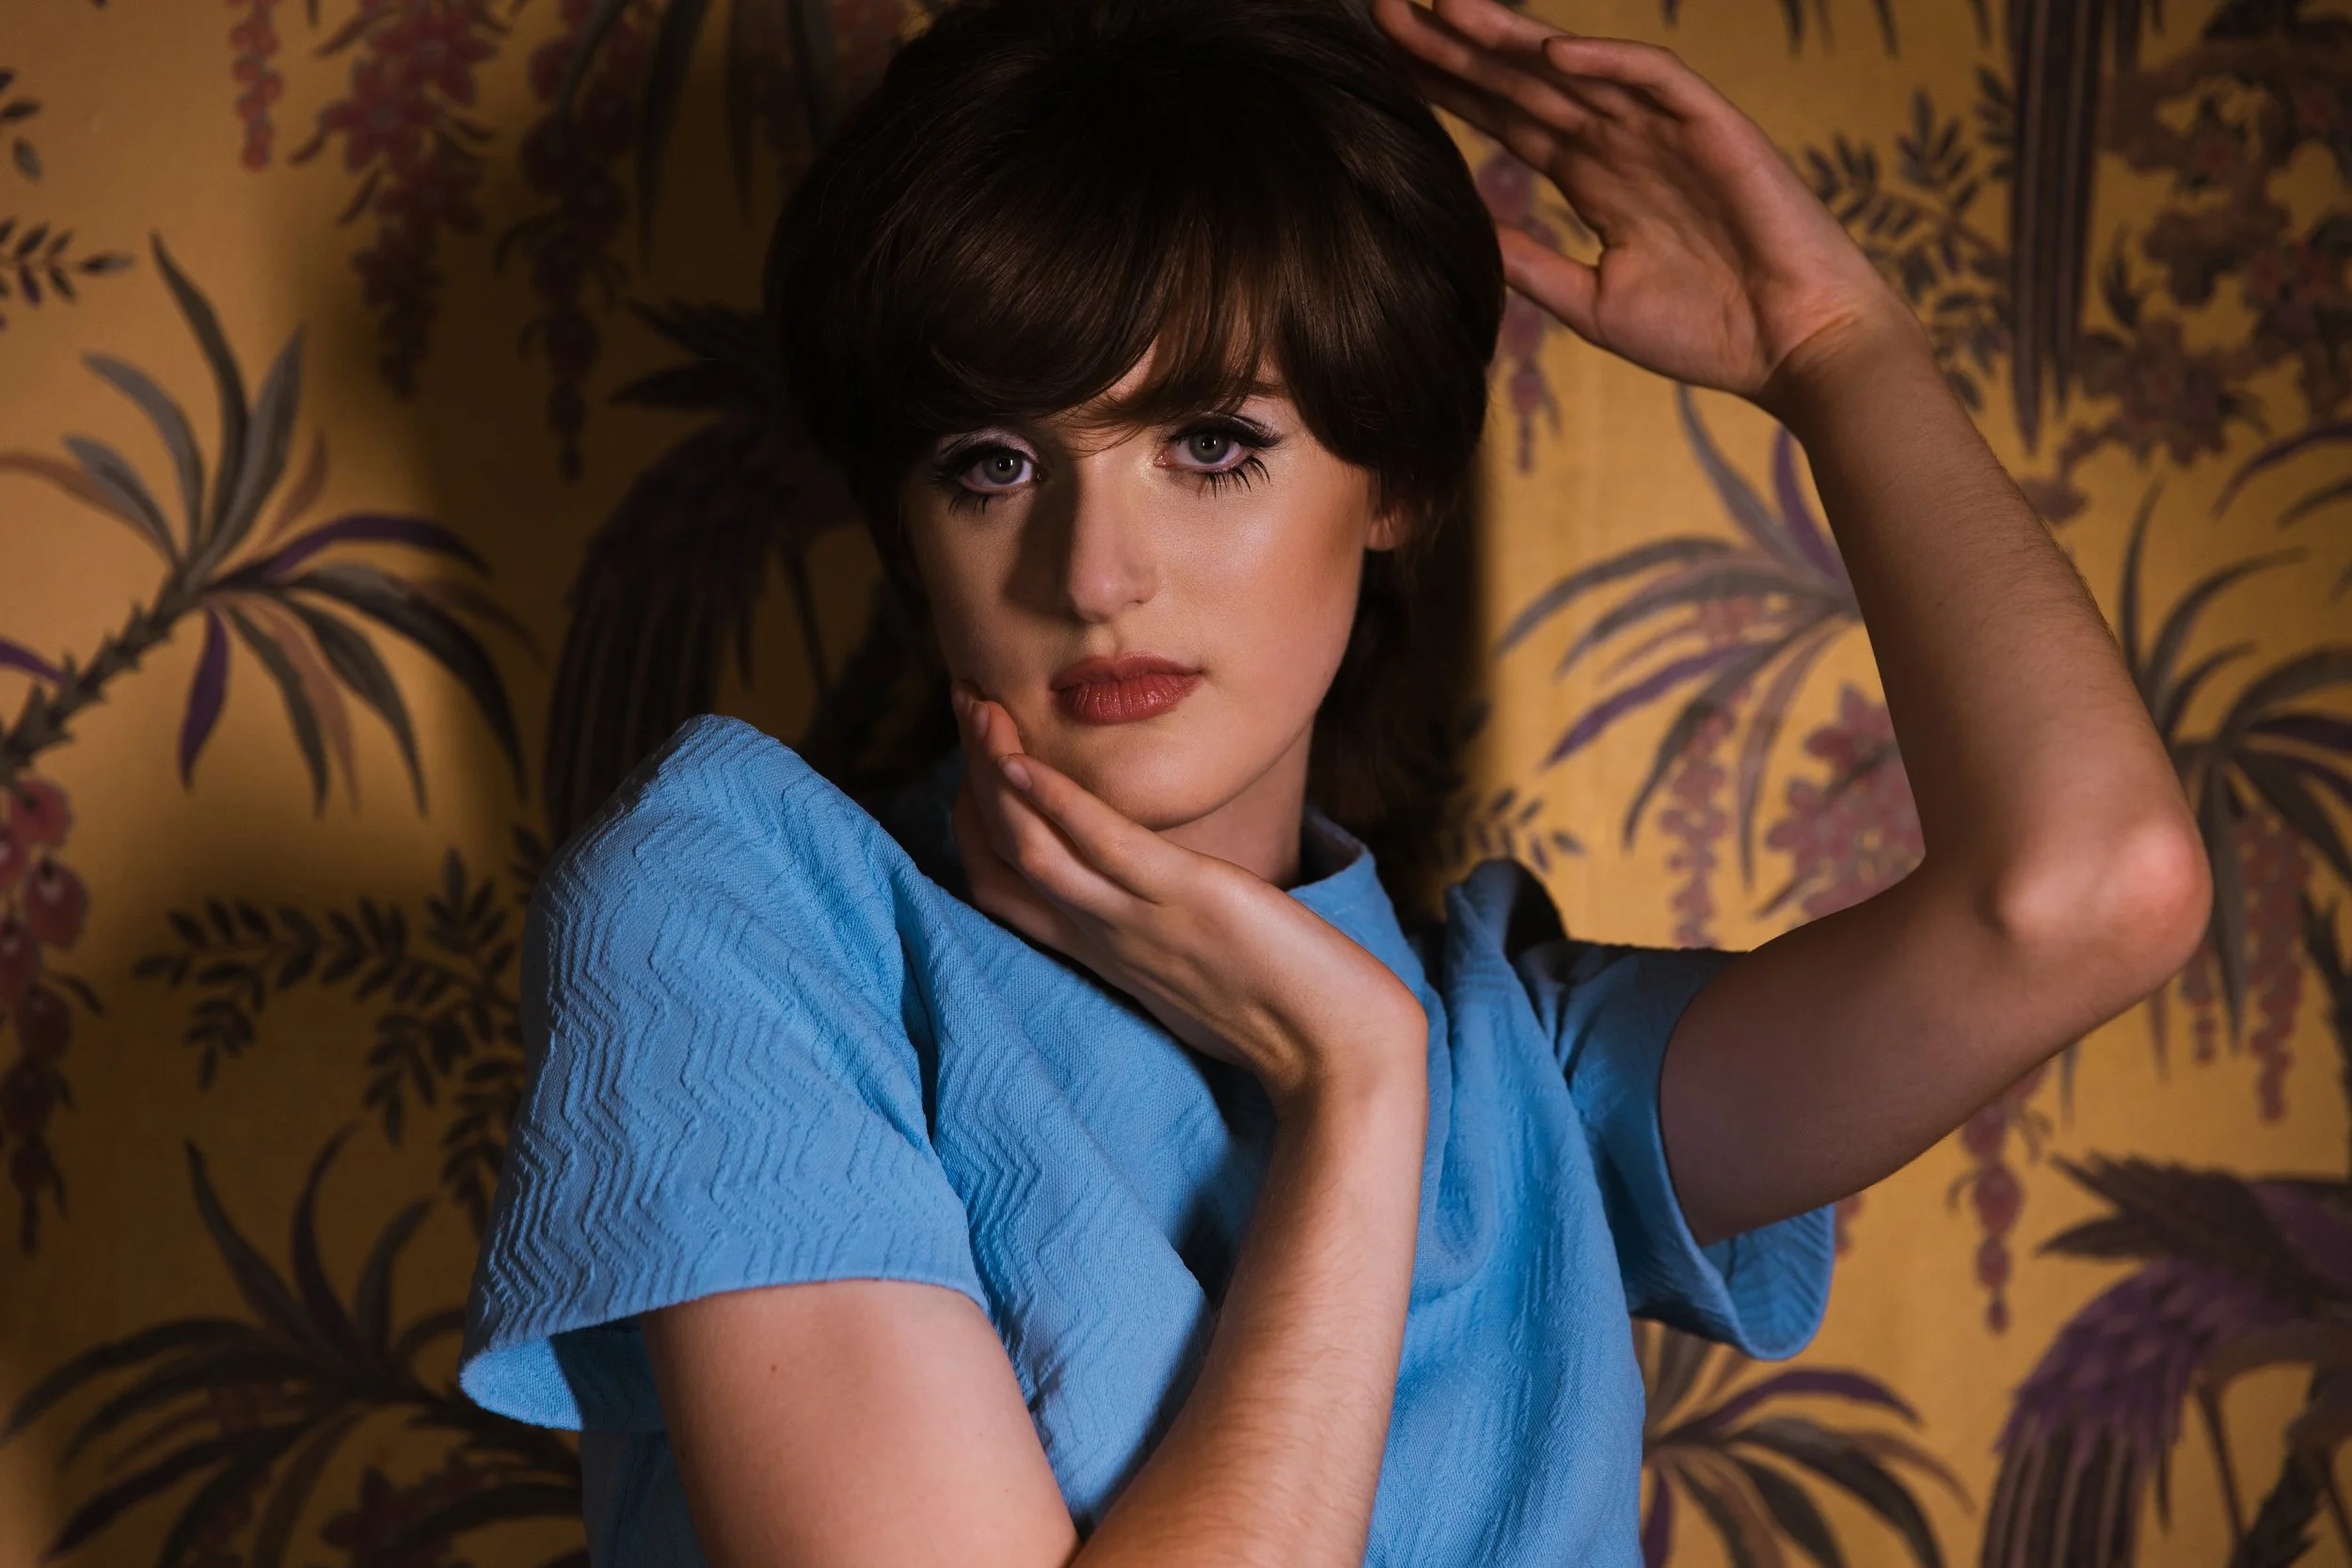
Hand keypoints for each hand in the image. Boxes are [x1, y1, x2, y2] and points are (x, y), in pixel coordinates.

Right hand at [947, 682, 1428, 1113]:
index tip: (975, 760)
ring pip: (1032, 847)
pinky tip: (1025, 761)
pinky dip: (1056, 802)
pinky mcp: (1187, 899)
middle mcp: (1107, 938)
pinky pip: (1103, 846)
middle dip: (974, 776)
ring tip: (978, 706)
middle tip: (966, 703)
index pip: (1005, 888)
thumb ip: (1165, 929)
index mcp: (1106, 953)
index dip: (976, 822)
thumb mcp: (1202, 967)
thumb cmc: (1287, 1013)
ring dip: (995, 772)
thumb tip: (1162, 887)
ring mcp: (1140, 921)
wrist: (1340, 1059)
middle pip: (1005, 856)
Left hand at [1372, 0, 1918, 414]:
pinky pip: (1656, 80)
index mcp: (1594, 176)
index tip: (1379, 64)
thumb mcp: (1590, 301)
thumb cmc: (1707, 332)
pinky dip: (1607, 62)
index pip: (1504, 115)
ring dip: (1509, 34)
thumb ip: (1528, 263)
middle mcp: (1622, 140)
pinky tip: (1548, 52)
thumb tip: (1456, 240)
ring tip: (1442, 3)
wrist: (1795, 350)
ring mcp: (1665, 129)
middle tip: (1383, 8)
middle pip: (1521, 79)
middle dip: (1454, 43)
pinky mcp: (1715, 129)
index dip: (1445, 85)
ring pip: (1575, 66)